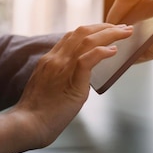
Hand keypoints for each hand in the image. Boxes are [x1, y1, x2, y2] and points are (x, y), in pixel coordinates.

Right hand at [14, 23, 132, 145]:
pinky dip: (102, 52)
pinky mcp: (71, 81)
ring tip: (125, 32)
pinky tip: (114, 51)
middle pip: (82, 32)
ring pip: (87, 40)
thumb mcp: (47, 86)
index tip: (105, 30)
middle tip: (122, 27)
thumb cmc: (38, 113)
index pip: (72, 36)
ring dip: (109, 34)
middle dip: (104, 27)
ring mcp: (62, 67)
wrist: (28, 125)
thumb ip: (62, 77)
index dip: (91, 30)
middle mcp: (55, 59)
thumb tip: (81, 78)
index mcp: (49, 60)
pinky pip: (88, 59)